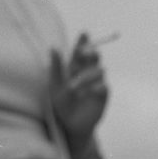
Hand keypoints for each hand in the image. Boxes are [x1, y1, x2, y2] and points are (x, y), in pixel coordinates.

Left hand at [50, 33, 108, 149]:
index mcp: (74, 69)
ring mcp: (97, 84)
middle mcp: (87, 74)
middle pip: (93, 59)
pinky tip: (91, 90)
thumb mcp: (55, 86)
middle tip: (87, 52)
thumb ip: (55, 67)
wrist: (72, 125)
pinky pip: (103, 87)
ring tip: (78, 84)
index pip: (80, 52)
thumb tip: (54, 47)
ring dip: (89, 74)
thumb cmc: (61, 105)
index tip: (85, 33)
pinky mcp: (103, 96)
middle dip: (91, 54)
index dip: (83, 42)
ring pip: (98, 72)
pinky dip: (97, 87)